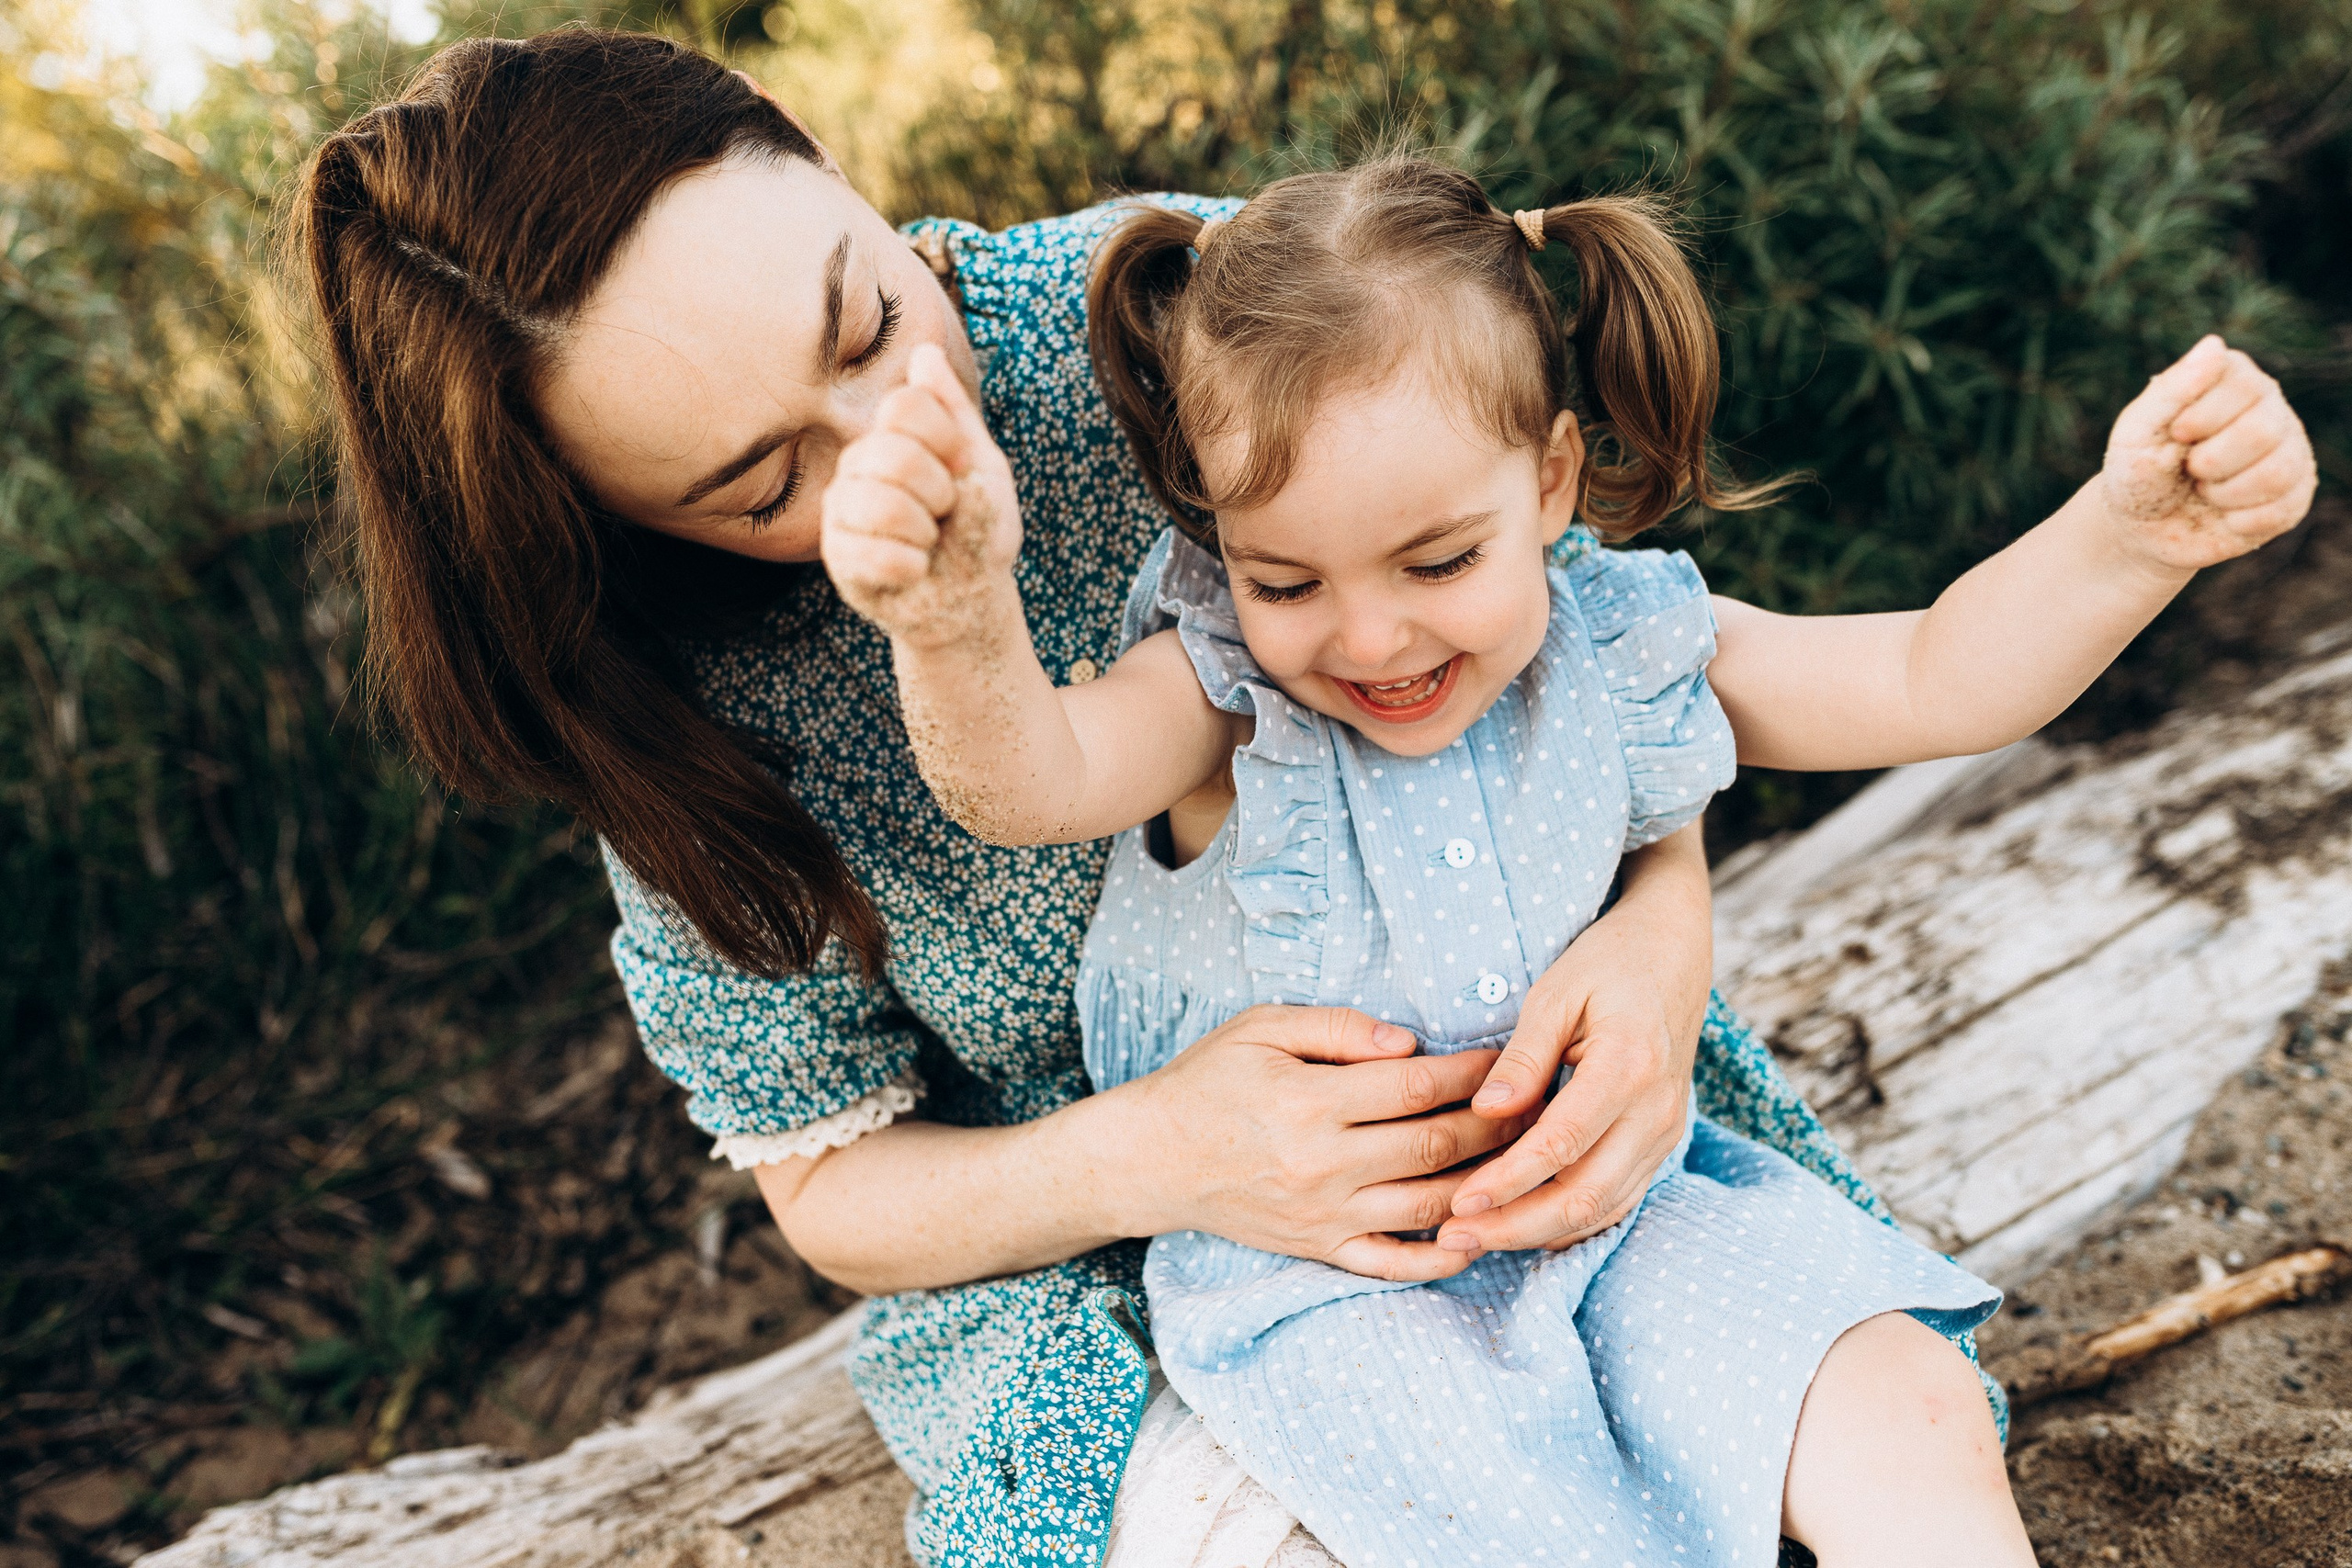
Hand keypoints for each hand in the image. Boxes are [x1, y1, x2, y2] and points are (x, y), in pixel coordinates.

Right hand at [821, 342, 1022, 645]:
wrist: (970, 596)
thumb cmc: (977, 527)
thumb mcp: (982, 466)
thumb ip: (954, 414)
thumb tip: (924, 352)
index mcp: (894, 435)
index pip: (904, 405)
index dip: (947, 440)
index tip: (964, 469)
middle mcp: (859, 464)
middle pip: (892, 452)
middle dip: (939, 490)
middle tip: (945, 512)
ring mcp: (842, 509)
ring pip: (879, 502)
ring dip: (925, 529)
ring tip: (929, 541)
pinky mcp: (837, 557)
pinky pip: (873, 553)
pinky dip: (913, 566)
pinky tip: (916, 569)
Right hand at [1103, 1004, 1532, 1280]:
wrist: (1152, 1158)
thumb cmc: (1208, 1082)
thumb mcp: (1260, 1027)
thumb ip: (1337, 1027)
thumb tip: (1410, 1044)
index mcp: (1309, 1100)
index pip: (1416, 1086)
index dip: (1473, 1071)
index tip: (1506, 1058)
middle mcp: (1323, 1162)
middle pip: (1437, 1145)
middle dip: (1498, 1124)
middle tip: (1535, 1105)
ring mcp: (1324, 1214)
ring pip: (1429, 1205)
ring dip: (1487, 1185)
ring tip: (1522, 1161)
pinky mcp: (1319, 1249)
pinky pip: (1393, 1264)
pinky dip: (1441, 1258)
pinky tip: (1477, 1237)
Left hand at [1437, 826, 1709, 1252]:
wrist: (1674, 955)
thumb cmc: (1608, 964)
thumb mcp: (1556, 992)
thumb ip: (1524, 1056)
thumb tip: (1486, 1112)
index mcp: (1629, 1067)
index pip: (1561, 1144)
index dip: (1507, 1180)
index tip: (1458, 1200)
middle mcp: (1656, 1111)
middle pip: (1584, 1194)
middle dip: (1515, 1225)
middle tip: (1454, 1236)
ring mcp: (1665, 1133)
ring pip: (1602, 1208)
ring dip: (1537, 1232)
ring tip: (1475, 1238)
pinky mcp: (1661, 1143)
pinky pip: (1617, 1200)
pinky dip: (1569, 1222)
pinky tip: (1522, 1227)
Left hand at [2099, 335, 2315, 574]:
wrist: (2141, 530)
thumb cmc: (2137, 471)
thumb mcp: (2137, 432)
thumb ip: (2172, 389)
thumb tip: (2215, 344)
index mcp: (2233, 380)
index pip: (2242, 386)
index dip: (2201, 419)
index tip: (2175, 435)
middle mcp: (2269, 409)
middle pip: (2262, 432)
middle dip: (2209, 462)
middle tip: (2189, 469)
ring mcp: (2288, 451)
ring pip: (2277, 472)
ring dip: (2224, 493)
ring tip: (2205, 490)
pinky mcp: (2295, 494)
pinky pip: (2283, 509)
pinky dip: (2238, 520)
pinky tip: (2222, 514)